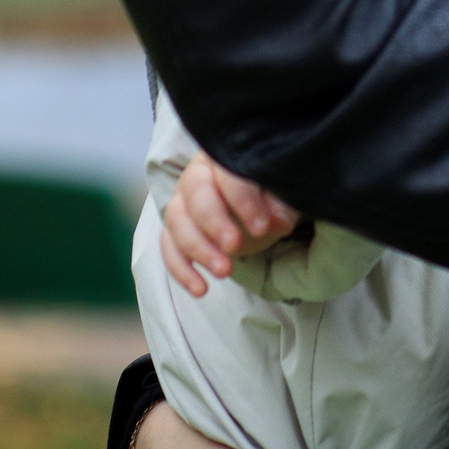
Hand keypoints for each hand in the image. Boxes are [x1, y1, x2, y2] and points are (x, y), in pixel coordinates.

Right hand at [159, 152, 301, 296]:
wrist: (251, 205)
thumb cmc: (266, 194)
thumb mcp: (280, 195)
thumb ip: (280, 204)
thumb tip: (280, 222)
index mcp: (224, 159)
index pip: (227, 173)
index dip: (242, 201)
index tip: (261, 227)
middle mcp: (196, 176)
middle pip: (196, 195)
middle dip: (214, 223)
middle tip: (234, 247)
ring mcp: (181, 202)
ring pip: (177, 222)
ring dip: (198, 250)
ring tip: (225, 272)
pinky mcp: (173, 230)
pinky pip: (168, 248)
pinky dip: (181, 270)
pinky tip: (201, 289)